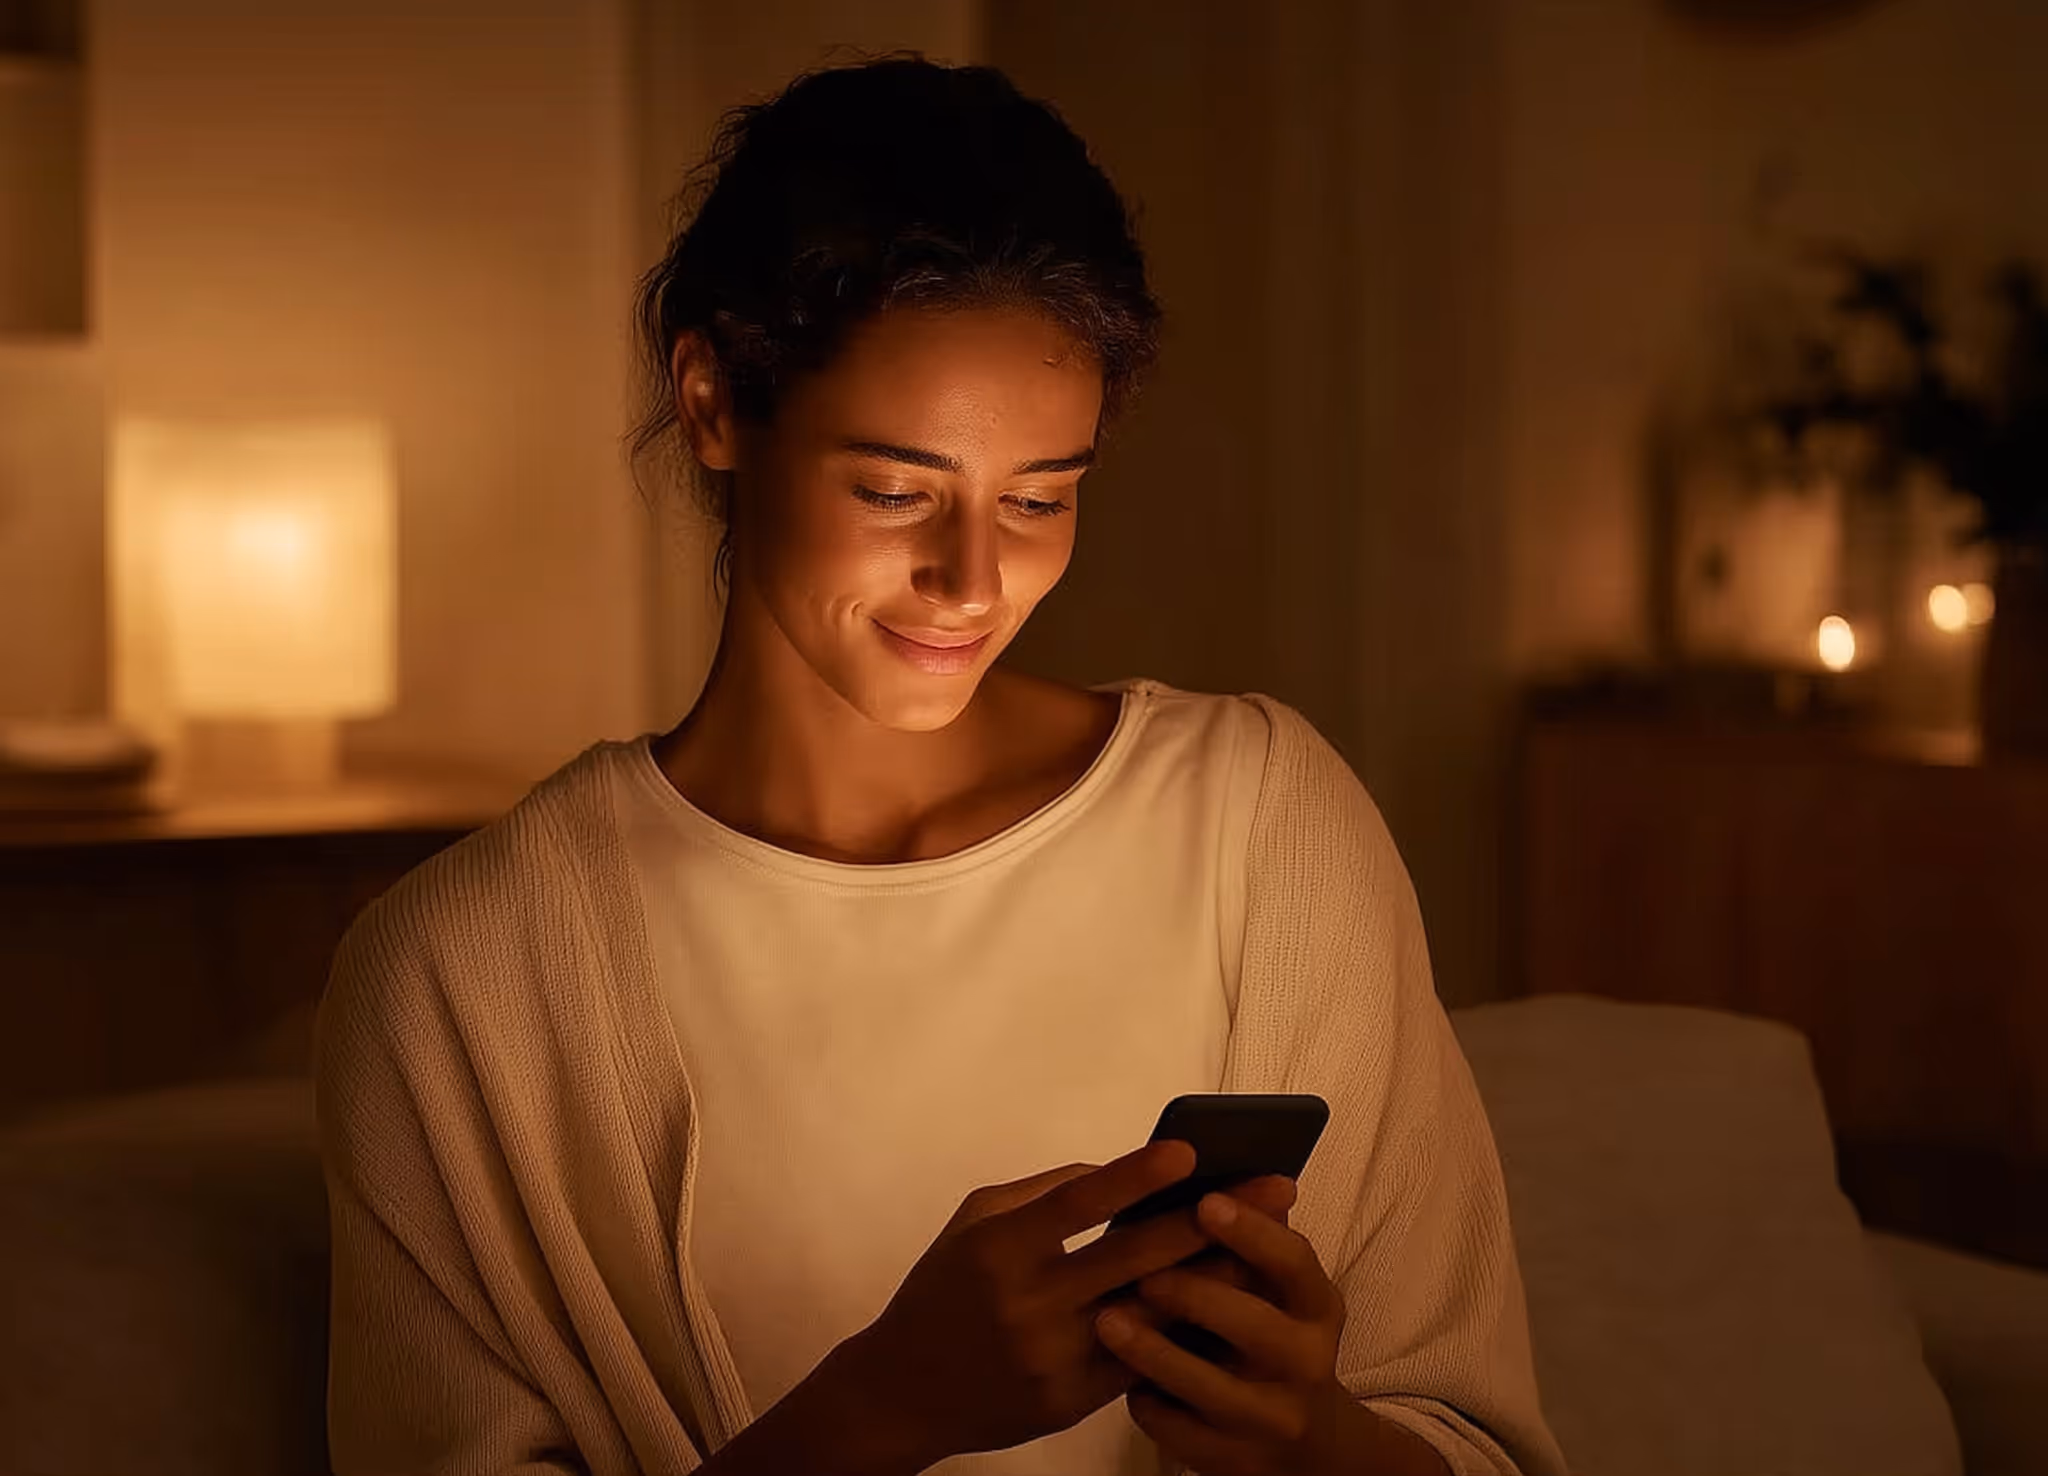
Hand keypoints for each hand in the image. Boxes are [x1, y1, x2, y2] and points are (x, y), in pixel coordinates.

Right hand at [836, 1139, 1244, 1466]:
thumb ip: (1041, 1193)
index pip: (1077, 1203)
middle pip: (1133, 1257)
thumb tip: (1116, 1171)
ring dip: (1215, 1277)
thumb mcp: (972, 1223)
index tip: (1191, 1151)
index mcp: (1000, 1248)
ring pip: (1150, 1313)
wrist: (902, 1391)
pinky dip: (1185, 1328)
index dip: (1135, 1176)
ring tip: (1270, 1245)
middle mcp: (1029, 1304)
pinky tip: (1228, 1301)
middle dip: (1210, 1220)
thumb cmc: (942, 1290)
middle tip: (1274, 1188)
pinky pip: (1140, 1359)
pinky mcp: (1069, 1402)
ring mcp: (1053, 1359)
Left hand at [1093, 1189, 1358, 1475]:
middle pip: (1254, 1327)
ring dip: (1155, 1353)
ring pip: (1209, 1388)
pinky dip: (1147, 1404)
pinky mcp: (1233, 1460)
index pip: (1294, 1262)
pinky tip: (1117, 1379)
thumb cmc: (1269, 1334)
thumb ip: (1249, 1237)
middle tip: (1141, 1274)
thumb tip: (1213, 1168)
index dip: (1252, 1232)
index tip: (1204, 1201)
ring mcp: (1271, 1418)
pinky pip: (1180, 1432)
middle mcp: (1306, 1361)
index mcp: (1316, 1305)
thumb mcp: (1276, 1289)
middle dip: (1195, 1297)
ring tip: (1105, 1321)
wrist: (1300, 1441)